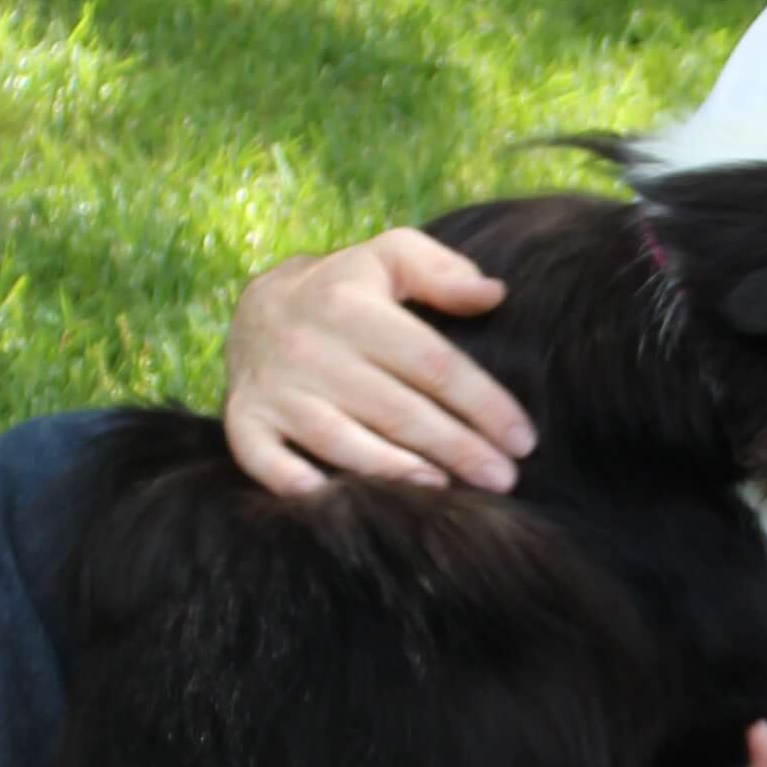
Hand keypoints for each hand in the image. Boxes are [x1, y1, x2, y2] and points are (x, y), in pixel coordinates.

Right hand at [221, 227, 536, 496]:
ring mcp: (274, 389)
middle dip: (455, 448)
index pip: (431, 362)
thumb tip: (494, 295)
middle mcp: (310, 349)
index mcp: (352, 307)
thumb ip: (441, 271)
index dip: (482, 403)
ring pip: (339, 440)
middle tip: (503, 479)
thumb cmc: (345, 290)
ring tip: (443, 492)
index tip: (523, 438)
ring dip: (393, 470)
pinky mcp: (244, 422)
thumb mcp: (389, 259)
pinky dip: (298, 486)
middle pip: (396, 409)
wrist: (256, 309)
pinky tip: (343, 507)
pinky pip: (266, 462)